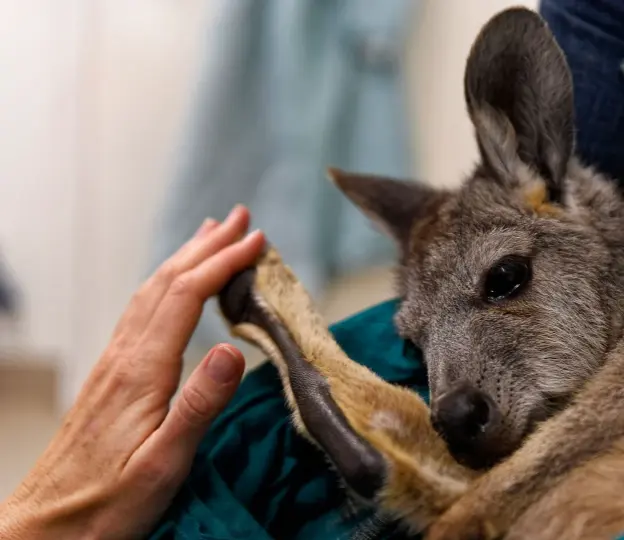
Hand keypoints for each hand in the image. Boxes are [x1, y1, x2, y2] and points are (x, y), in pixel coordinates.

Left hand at [0, 206, 264, 539]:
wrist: (48, 524)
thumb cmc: (107, 501)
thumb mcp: (163, 464)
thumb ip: (199, 403)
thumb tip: (233, 348)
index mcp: (143, 369)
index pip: (187, 296)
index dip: (223, 262)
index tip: (257, 241)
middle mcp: (126, 354)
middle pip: (168, 280)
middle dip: (208, 244)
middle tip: (240, 217)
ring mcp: (116, 360)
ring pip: (152, 290)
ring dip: (186, 256)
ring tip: (210, 234)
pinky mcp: (113, 372)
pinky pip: (143, 309)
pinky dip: (167, 283)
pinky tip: (173, 286)